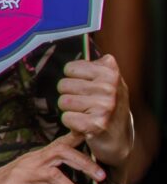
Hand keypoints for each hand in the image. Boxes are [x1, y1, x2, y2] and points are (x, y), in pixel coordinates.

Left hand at [58, 54, 133, 169]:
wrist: (119, 137)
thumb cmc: (108, 106)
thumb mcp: (109, 81)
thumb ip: (97, 65)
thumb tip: (83, 46)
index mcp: (110, 73)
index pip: (70, 68)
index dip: (72, 79)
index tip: (84, 88)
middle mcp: (109, 87)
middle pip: (63, 85)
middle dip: (69, 95)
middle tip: (84, 104)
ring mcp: (104, 106)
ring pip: (63, 101)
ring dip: (69, 110)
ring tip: (84, 113)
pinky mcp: (96, 123)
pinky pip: (66, 118)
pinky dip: (71, 123)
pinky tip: (84, 124)